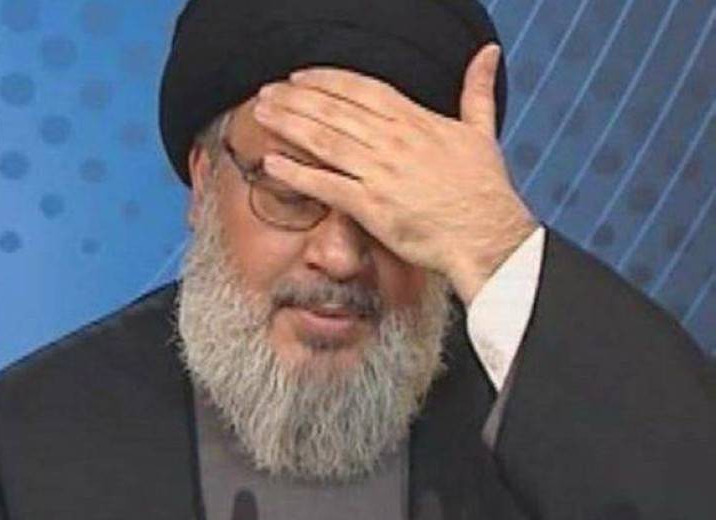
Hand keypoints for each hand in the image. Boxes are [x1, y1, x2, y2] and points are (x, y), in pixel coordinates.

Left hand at [252, 44, 538, 306]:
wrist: (486, 235)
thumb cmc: (485, 189)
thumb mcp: (482, 131)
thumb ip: (477, 90)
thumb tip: (488, 52)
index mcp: (416, 121)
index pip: (362, 90)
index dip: (327, 80)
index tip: (300, 76)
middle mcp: (394, 141)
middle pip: (334, 110)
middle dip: (296, 98)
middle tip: (267, 92)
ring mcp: (381, 173)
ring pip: (325, 140)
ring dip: (289, 125)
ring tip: (262, 115)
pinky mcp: (372, 206)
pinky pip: (327, 185)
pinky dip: (297, 174)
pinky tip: (272, 163)